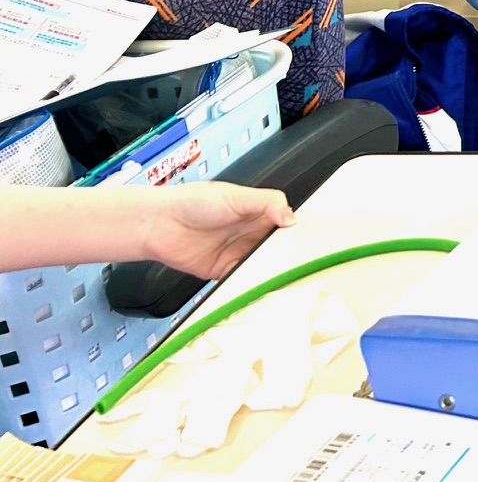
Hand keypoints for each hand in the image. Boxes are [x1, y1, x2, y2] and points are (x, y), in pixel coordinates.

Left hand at [141, 182, 294, 278]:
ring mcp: (239, 253)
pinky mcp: (225, 271)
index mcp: (259, 212)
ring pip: (264, 264)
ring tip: (290, 278)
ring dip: (273, 270)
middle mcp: (252, 233)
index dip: (299, 231)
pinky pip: (244, 279)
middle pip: (279, 246)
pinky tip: (263, 285)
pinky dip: (253, 283)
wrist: (159, 224)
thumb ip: (267, 203)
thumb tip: (292, 219)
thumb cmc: (195, 202)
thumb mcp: (236, 196)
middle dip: (290, 254)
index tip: (314, 240)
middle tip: (306, 263)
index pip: (287, 223)